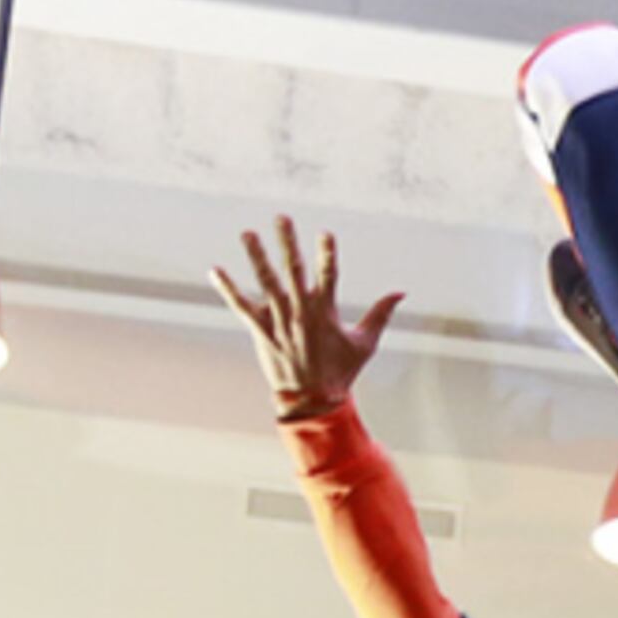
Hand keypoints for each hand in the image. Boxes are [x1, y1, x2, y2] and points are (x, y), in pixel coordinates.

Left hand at [209, 215, 402, 419]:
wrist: (312, 400)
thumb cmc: (341, 371)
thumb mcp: (365, 342)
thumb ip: (381, 313)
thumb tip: (401, 292)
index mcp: (325, 311)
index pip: (328, 275)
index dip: (327, 253)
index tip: (325, 233)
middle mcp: (300, 311)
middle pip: (293, 270)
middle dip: (287, 242)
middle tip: (281, 217)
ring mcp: (278, 320)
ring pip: (265, 282)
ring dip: (256, 256)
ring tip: (248, 233)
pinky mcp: (260, 330)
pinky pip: (241, 305)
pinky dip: (228, 288)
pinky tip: (216, 271)